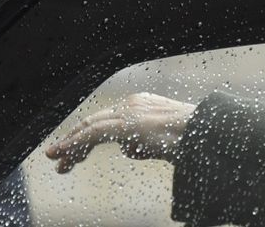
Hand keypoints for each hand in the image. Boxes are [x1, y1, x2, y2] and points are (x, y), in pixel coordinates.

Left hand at [45, 92, 196, 172]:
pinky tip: (65, 155)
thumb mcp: (164, 141)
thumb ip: (144, 142)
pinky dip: (76, 144)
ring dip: (71, 144)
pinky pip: (93, 134)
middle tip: (56, 157)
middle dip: (73, 140)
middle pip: (95, 122)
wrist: (208, 134)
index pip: (107, 120)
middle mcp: (133, 104)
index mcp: (142, 106)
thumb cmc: (193, 139)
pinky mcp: (127, 123)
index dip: (87, 136)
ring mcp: (130, 112)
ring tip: (57, 159)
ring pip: (90, 127)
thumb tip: (129, 148)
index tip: (74, 153)